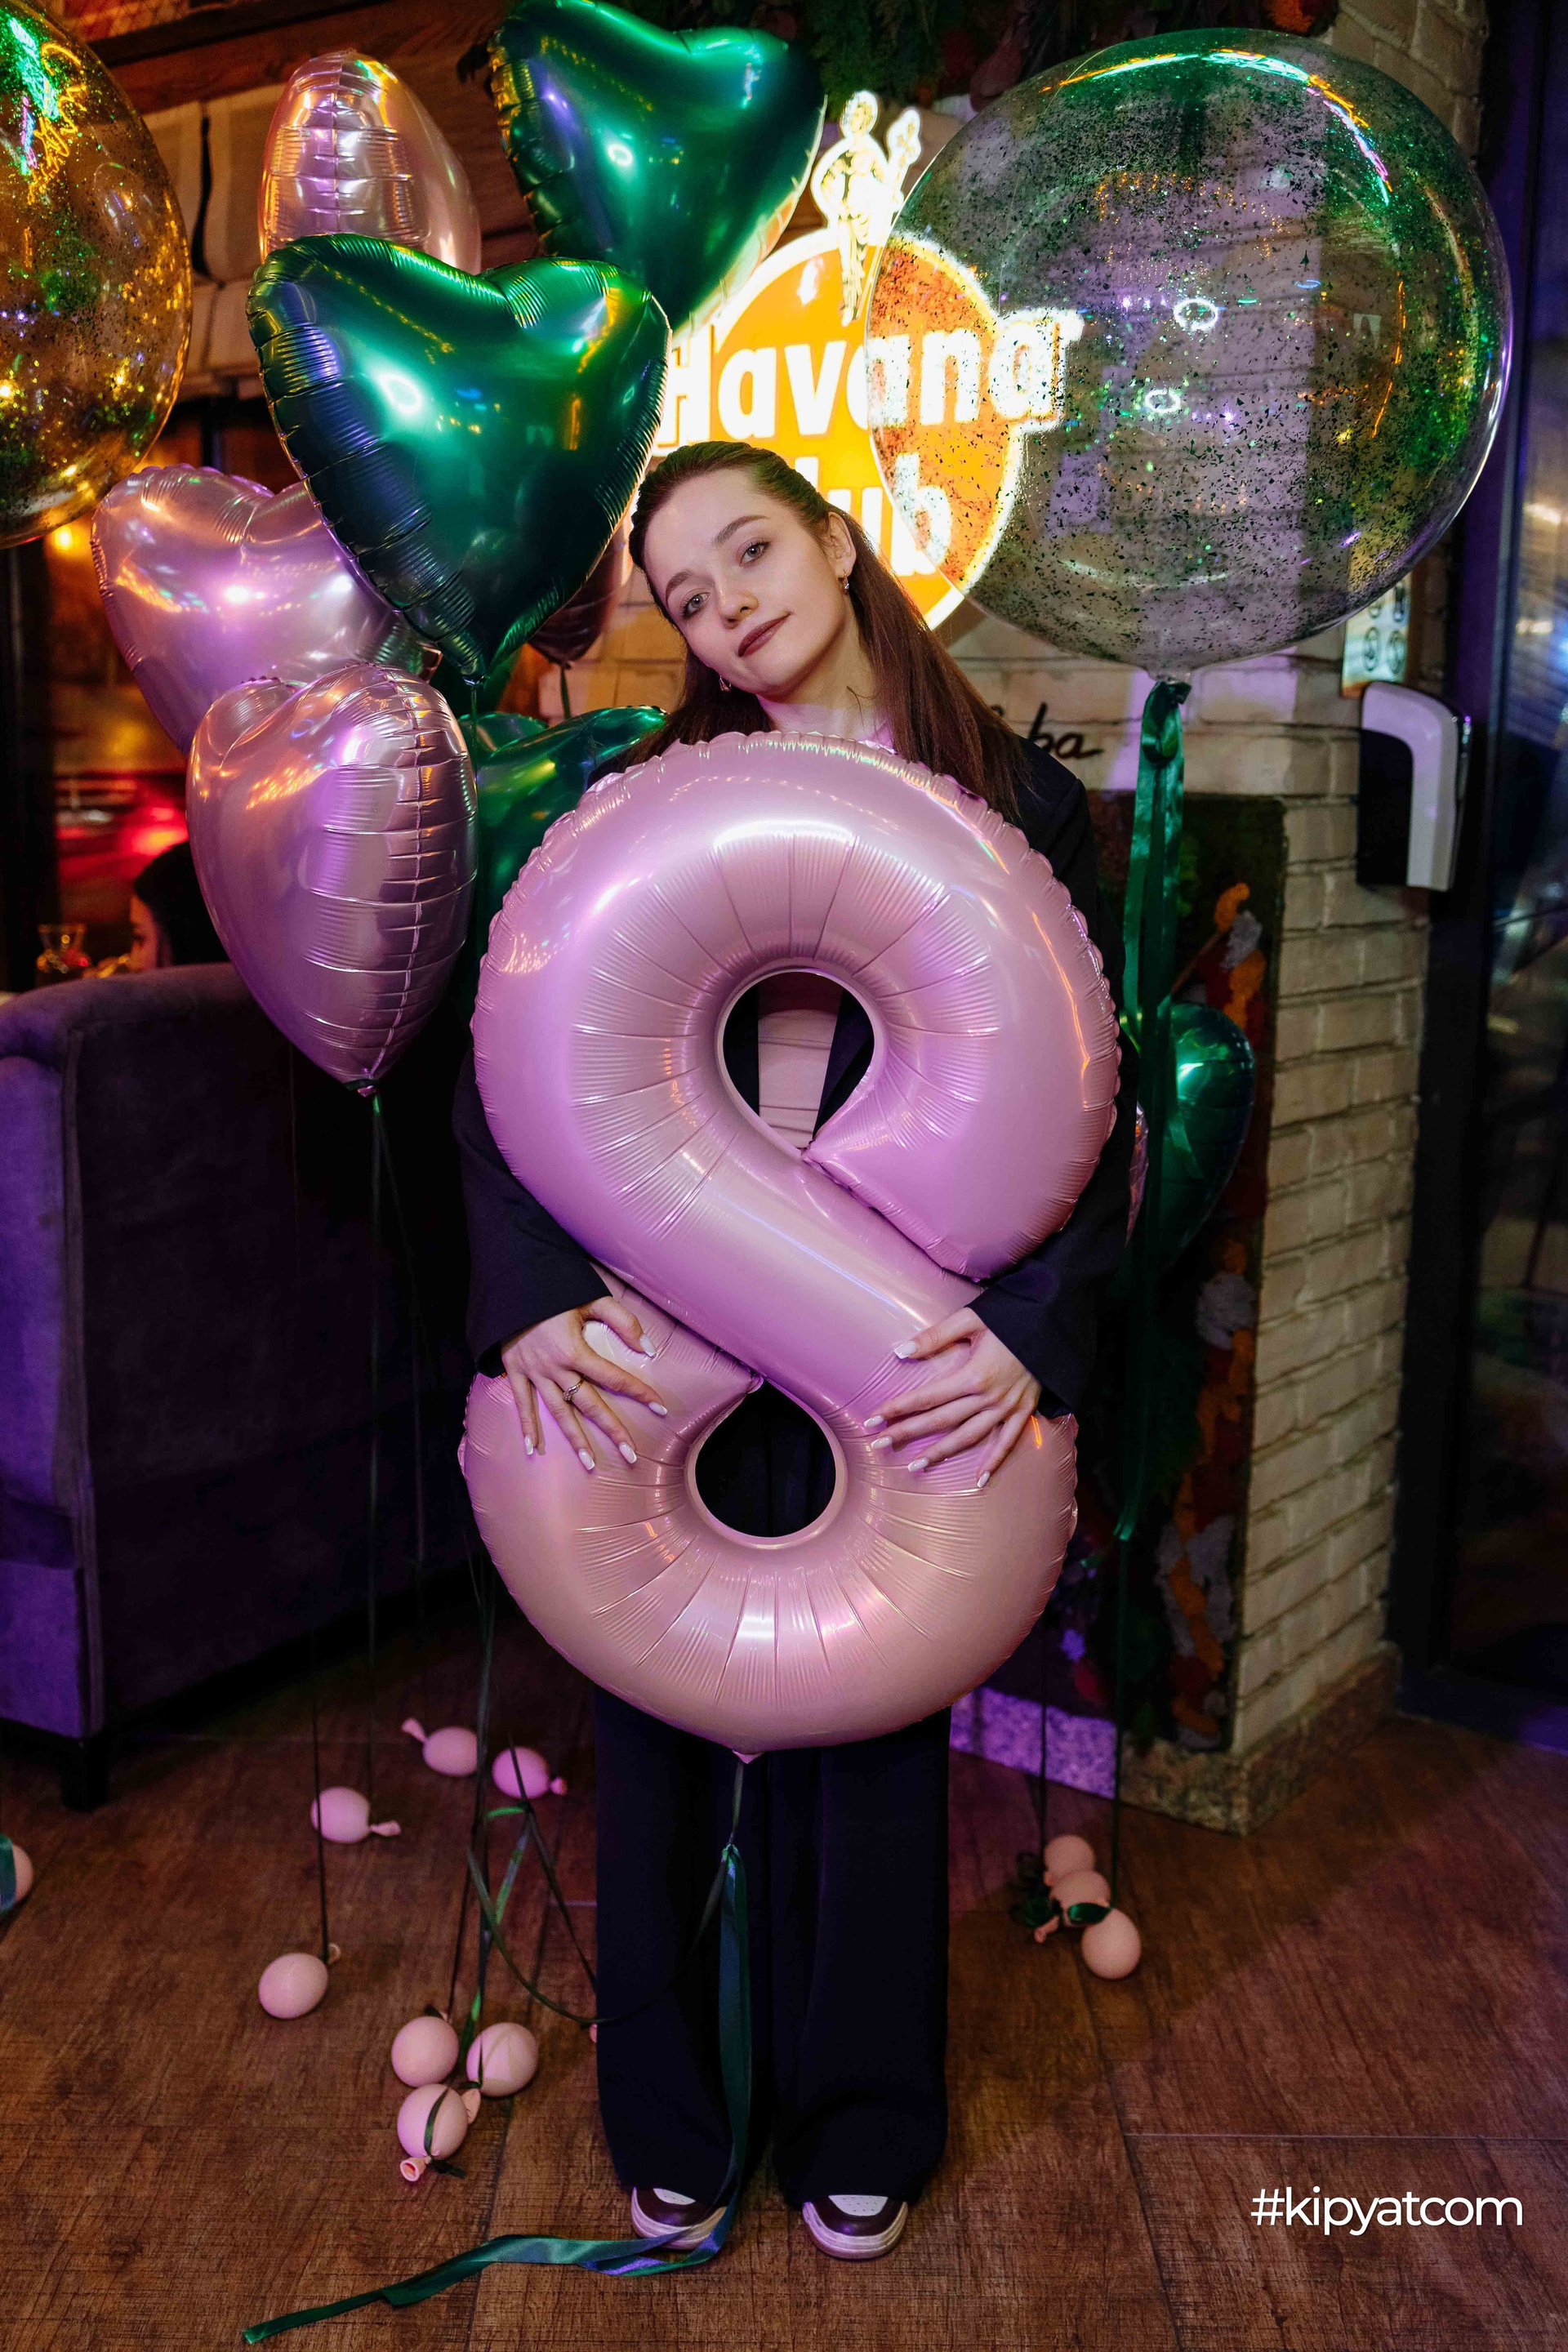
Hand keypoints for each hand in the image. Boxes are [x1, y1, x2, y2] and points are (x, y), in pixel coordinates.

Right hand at [499, 1297, 666, 1473]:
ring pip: (558, 1412)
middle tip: (630, 1455)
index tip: (660, 1408)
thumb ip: (623, 1321)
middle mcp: (555, 1368)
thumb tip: (648, 1349)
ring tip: (590, 1464)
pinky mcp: (516, 1372)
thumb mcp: (591, 1298)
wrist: (510, 1284)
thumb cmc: (555, 1289)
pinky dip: (526, 1426)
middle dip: (612, 1430)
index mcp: (575, 1350)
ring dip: (575, 1439)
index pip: (615, 1378)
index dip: (640, 1392)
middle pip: (590, 1405)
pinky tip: (533, 1449)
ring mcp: (534, 1373)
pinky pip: (522, 1404)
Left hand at [868, 1308, 1039, 1487]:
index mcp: (973, 1375)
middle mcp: (988, 1397)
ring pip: (968, 1437)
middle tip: (879, 1445)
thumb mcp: (970, 1319)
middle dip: (907, 1433)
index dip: (897, 1408)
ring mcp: (1007, 1408)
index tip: (873, 1419)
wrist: (1053, 1323)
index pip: (926, 1397)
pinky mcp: (1024, 1411)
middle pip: (940, 1421)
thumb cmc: (1009, 1317)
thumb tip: (899, 1351)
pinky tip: (979, 1481)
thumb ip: (934, 1336)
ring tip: (914, 1467)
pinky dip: (994, 1462)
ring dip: (940, 1453)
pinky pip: (1007, 1443)